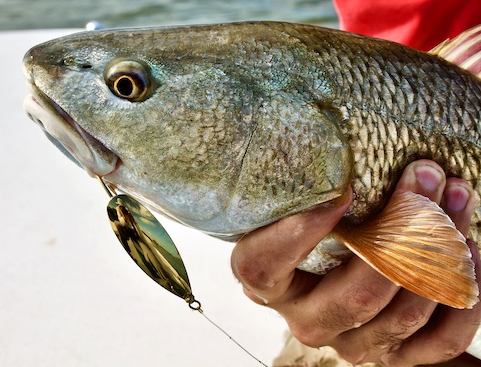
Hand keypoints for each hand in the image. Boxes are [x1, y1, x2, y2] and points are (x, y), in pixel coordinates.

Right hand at [231, 160, 480, 365]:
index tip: (344, 190)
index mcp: (268, 283)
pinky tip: (471, 252)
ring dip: (443, 251)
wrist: (344, 273)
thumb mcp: (305, 207)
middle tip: (425, 176)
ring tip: (456, 197)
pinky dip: (464, 298)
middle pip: (356, 296)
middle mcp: (306, 320)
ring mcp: (352, 344)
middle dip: (403, 233)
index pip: (263, 266)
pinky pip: (440, 342)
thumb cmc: (324, 226)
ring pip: (404, 313)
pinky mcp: (396, 357)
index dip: (299, 233)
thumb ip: (311, 183)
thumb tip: (360, 133)